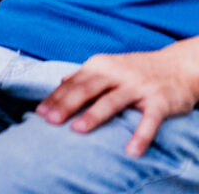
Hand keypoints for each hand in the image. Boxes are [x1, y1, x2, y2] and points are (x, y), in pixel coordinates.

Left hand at [36, 44, 198, 156]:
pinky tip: (131, 151)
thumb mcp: (109, 66)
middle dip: (66, 105)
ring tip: (77, 130)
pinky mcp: (160, 101)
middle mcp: (117, 73)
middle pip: (86, 89)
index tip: (39, 113)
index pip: (73, 83)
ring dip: (94, 116)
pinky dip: (141, 135)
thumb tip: (59, 83)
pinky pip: (149, 120)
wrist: (179, 66)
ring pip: (112, 101)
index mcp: (101, 66)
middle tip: (49, 121)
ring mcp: (138, 86)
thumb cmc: (136, 70)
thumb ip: (85, 75)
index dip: (55, 98)